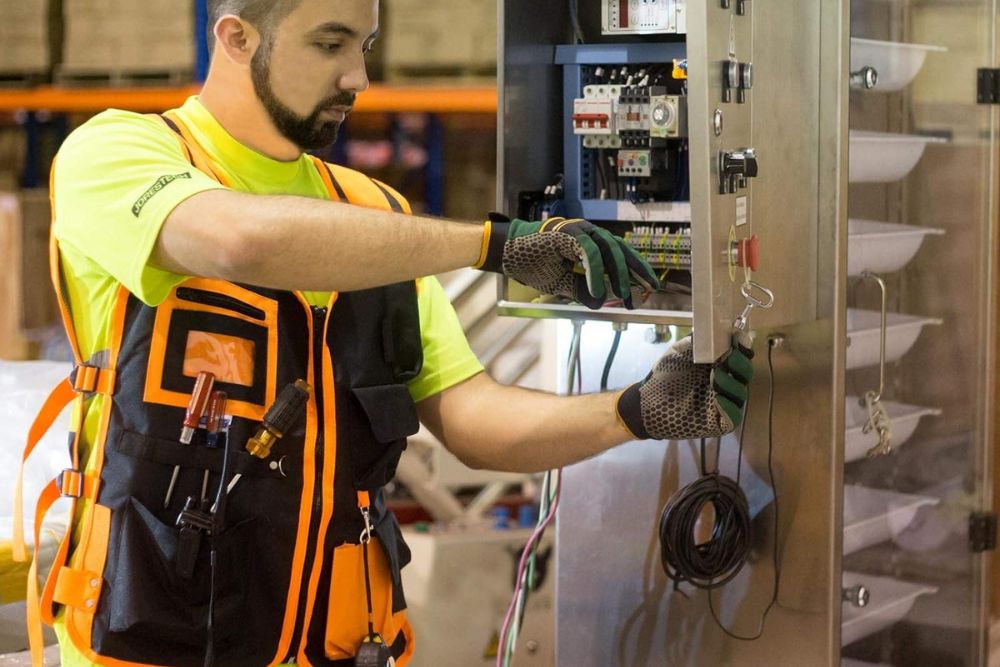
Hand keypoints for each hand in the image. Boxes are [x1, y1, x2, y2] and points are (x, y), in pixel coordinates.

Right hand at [474, 214, 659, 309]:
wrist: (507, 254)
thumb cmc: (533, 264)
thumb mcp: (563, 284)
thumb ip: (582, 290)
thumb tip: (601, 303)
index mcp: (588, 242)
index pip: (619, 253)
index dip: (636, 269)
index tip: (649, 286)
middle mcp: (586, 233)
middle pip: (620, 249)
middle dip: (636, 270)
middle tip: (649, 289)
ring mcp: (577, 231)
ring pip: (608, 249)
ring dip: (618, 273)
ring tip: (623, 295)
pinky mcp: (566, 234)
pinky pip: (589, 252)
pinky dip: (596, 272)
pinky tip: (598, 290)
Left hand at [615, 335, 753, 439]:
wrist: (648, 401)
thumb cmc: (665, 376)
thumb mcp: (679, 352)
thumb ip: (697, 341)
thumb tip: (716, 328)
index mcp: (720, 364)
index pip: (740, 355)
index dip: (742, 347)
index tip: (738, 339)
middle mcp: (727, 382)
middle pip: (744, 373)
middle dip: (740, 364)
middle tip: (729, 357)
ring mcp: (725, 402)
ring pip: (740, 393)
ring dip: (731, 383)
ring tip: (715, 376)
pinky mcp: (720, 422)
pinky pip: (733, 415)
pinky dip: (728, 406)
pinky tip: (719, 399)